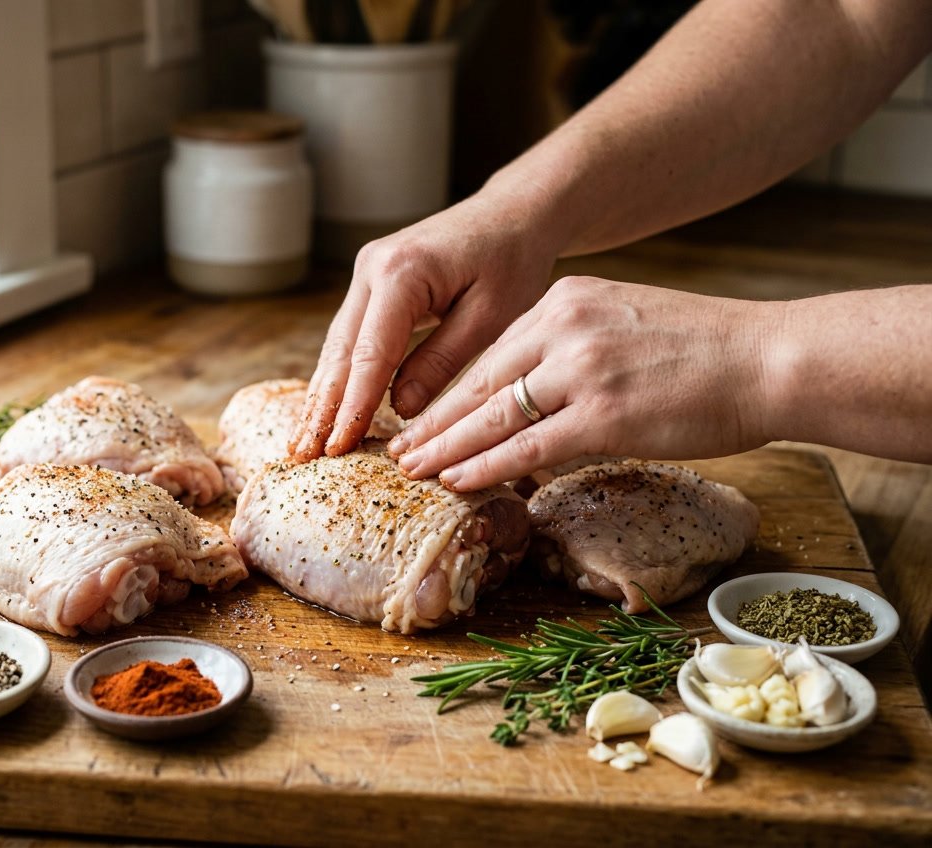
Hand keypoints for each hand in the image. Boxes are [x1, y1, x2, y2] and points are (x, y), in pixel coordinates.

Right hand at [289, 192, 559, 460]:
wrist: (512, 213)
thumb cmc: (512, 260)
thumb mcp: (491, 317)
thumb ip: (442, 362)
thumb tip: (402, 410)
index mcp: (401, 273)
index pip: (370, 354)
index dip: (353, 406)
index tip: (338, 447)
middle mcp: (372, 268)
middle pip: (340, 352)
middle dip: (321, 408)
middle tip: (303, 456)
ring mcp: (366, 273)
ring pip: (337, 346)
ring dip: (321, 396)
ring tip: (303, 442)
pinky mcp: (371, 283)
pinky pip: (349, 337)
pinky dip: (338, 375)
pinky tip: (324, 409)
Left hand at [389, 276, 779, 489]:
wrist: (768, 359)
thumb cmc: (706, 349)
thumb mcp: (624, 323)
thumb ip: (573, 348)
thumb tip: (534, 391)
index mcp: (566, 301)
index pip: (491, 354)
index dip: (451, 392)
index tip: (422, 417)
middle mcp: (565, 327)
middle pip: (481, 384)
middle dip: (435, 423)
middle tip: (398, 450)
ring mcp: (582, 370)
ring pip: (494, 416)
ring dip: (447, 449)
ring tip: (413, 471)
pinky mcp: (603, 413)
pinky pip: (528, 445)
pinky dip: (486, 466)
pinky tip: (458, 481)